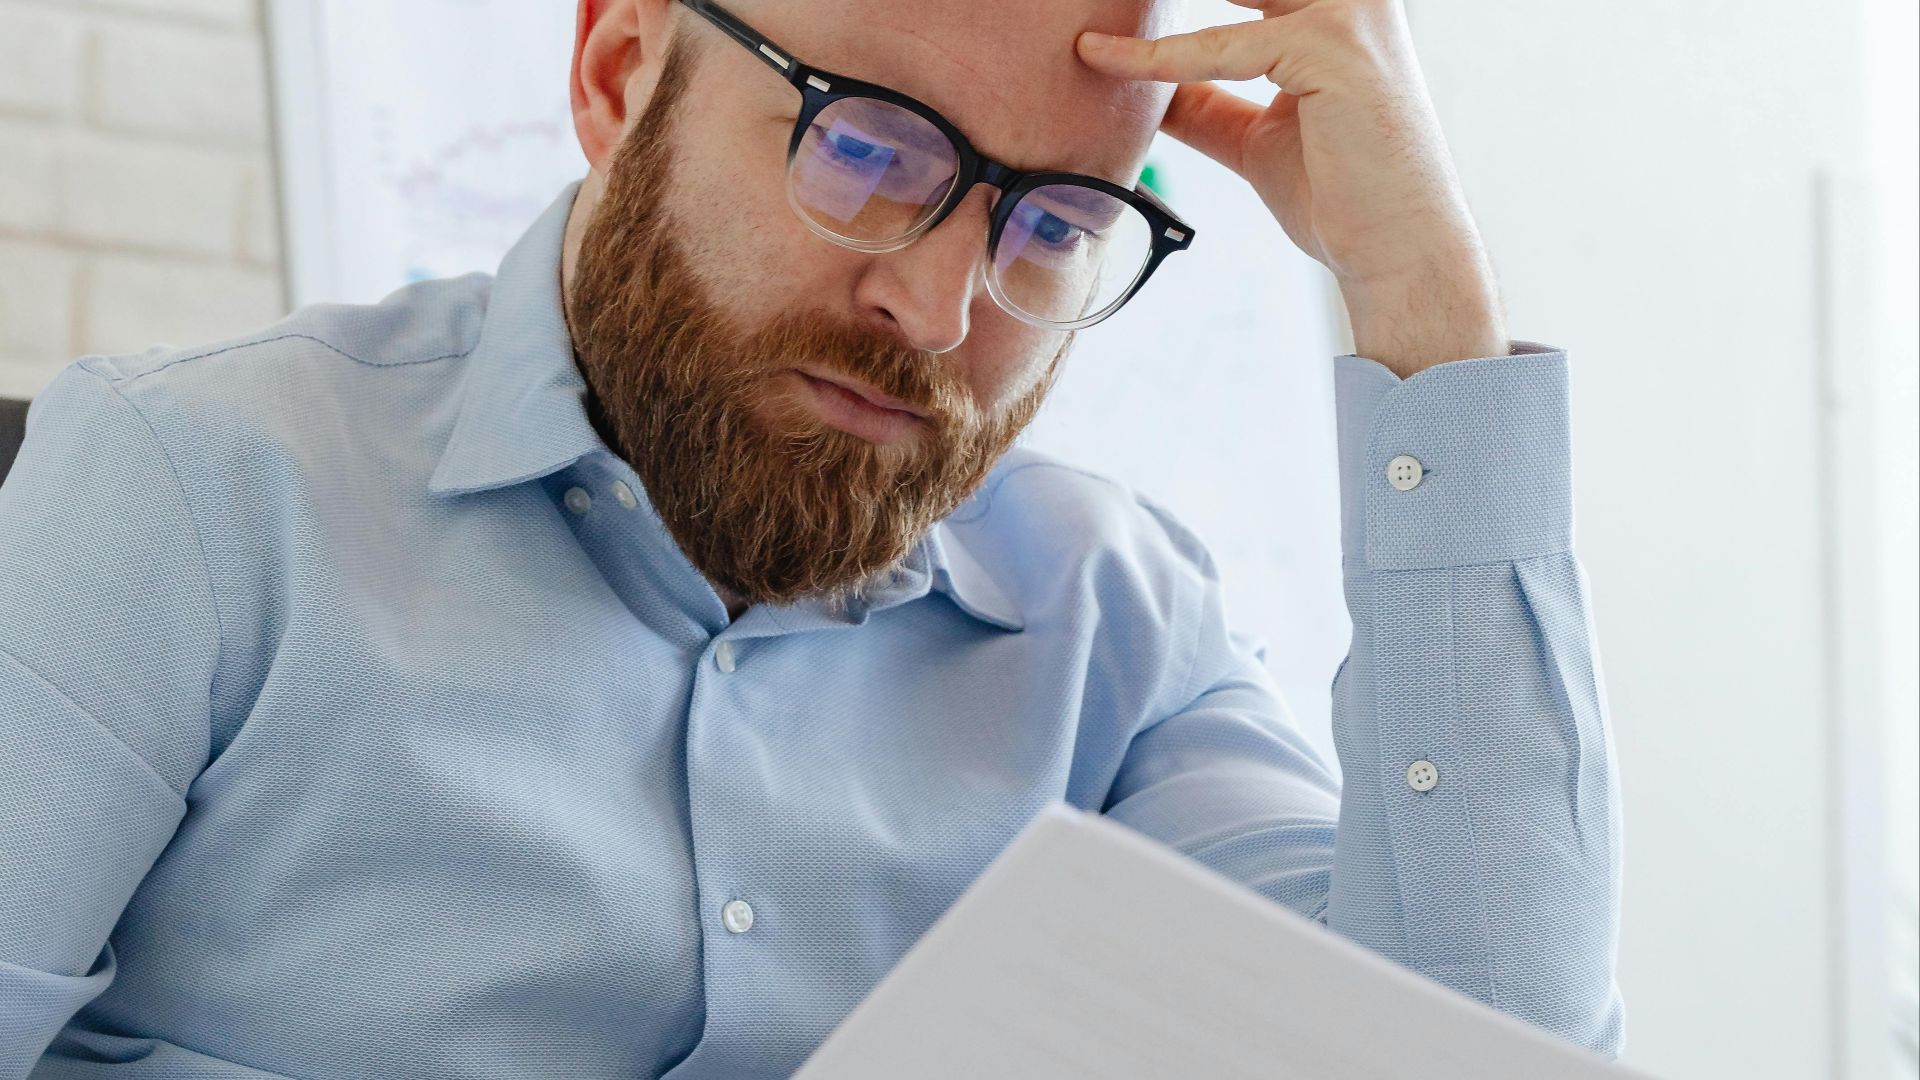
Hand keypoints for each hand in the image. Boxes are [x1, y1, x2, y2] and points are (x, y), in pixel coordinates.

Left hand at [1077, 0, 1507, 374]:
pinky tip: (1101, 58)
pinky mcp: (1330, 46)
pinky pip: (1218, 45)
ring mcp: (1347, 12)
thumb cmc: (1339, 196)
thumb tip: (1137, 85)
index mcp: (1335, 9)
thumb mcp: (1253, 137)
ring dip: (1157, 4)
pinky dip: (1155, 58)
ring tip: (1088, 12)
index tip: (1113, 4)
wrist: (1395, 252)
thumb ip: (1205, 104)